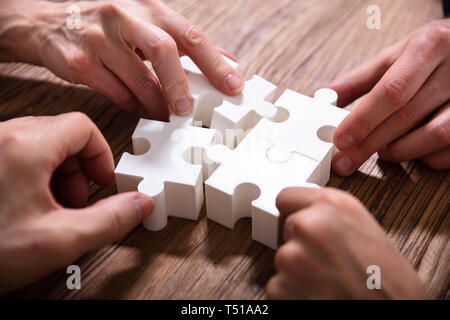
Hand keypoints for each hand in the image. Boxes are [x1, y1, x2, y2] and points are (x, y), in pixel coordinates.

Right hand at [0, 0, 242, 119]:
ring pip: (139, 79)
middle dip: (180, 85)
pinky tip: (138, 107)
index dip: (215, 62)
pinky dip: (132, 104)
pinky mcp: (81, 62)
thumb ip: (186, 43)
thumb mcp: (148, 24)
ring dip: (157, 104)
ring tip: (166, 115)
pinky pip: (115, 93)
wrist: (52, 24)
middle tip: (187, 110)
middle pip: (164, 50)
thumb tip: (228, 60)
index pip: (189, 35)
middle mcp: (124, 17)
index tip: (233, 86)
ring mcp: (100, 39)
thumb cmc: (112, 27)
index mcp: (149, 8)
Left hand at [0, 113, 152, 293]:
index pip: (83, 126)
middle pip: (62, 133)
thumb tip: (139, 204)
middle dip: (78, 168)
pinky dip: (33, 174)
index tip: (102, 180)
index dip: (101, 154)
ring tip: (51, 207)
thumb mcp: (57, 241)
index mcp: (25, 147)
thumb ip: (109, 220)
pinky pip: (18, 153)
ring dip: (56, 172)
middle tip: (76, 199)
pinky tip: (28, 206)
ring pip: (40, 143)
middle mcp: (3, 137)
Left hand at [266, 187, 424, 298]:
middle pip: (287, 229)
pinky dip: (293, 293)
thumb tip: (311, 215)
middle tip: (328, 262)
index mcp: (332, 205)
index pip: (287, 197)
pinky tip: (319, 295)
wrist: (396, 311)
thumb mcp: (365, 228)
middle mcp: (309, 225)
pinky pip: (278, 286)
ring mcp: (292, 256)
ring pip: (283, 259)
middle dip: (301, 244)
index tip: (302, 223)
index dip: (295, 212)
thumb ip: (333, 216)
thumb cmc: (389, 281)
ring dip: (297, 271)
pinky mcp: (281, 286)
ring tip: (328, 282)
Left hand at [329, 20, 449, 175]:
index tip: (341, 140)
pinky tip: (410, 150)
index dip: (363, 119)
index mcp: (429, 46)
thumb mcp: (392, 57)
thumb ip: (356, 81)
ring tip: (380, 151)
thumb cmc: (427, 54)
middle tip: (346, 160)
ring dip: (399, 150)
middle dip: (370, 143)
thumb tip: (317, 99)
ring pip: (434, 135)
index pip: (392, 90)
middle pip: (407, 116)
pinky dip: (425, 156)